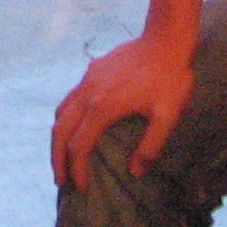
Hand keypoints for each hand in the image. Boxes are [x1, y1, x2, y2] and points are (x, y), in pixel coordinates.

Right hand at [50, 33, 194, 191]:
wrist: (165, 38)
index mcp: (102, 107)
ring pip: (61, 112)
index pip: (79, 146)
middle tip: (61, 181)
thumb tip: (135, 171)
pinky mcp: (92, 70)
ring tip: (63, 158)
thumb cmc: (169, 78)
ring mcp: (87, 79)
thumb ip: (150, 146)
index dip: (77, 170)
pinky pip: (70, 98)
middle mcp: (88, 93)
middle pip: (60, 131)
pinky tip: (77, 126)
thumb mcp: (167, 116)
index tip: (81, 188)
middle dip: (57, 159)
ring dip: (58, 138)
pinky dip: (66, 119)